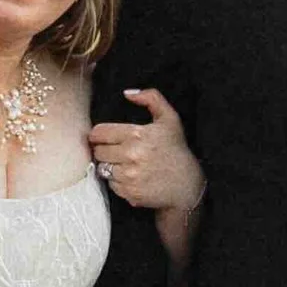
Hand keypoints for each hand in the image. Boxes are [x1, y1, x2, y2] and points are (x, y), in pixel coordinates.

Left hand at [88, 87, 206, 217]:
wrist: (187, 184)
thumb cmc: (176, 149)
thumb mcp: (169, 118)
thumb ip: (151, 98)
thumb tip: (127, 93)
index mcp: (137, 135)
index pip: (99, 133)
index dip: (98, 134)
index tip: (103, 137)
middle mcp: (131, 156)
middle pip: (98, 151)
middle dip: (104, 150)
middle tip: (115, 150)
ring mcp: (129, 176)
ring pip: (102, 169)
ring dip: (109, 166)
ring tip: (123, 163)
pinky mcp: (129, 193)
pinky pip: (110, 184)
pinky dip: (117, 181)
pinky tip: (130, 176)